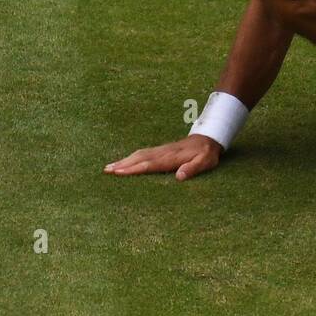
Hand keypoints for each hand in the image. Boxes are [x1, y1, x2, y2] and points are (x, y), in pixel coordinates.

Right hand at [103, 134, 221, 181]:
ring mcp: (160, 150)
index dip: (135, 169)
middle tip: (106, 170)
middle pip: (139, 158)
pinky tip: (123, 162)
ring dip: (123, 161)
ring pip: (138, 155)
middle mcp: (163, 152)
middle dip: (122, 164)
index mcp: (171, 157)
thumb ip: (193, 168)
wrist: (208, 138)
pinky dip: (130, 157)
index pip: (150, 164)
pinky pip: (142, 153)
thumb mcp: (205, 162)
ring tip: (108, 167)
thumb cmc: (207, 153)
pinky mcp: (160, 150)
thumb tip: (179, 176)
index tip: (120, 172)